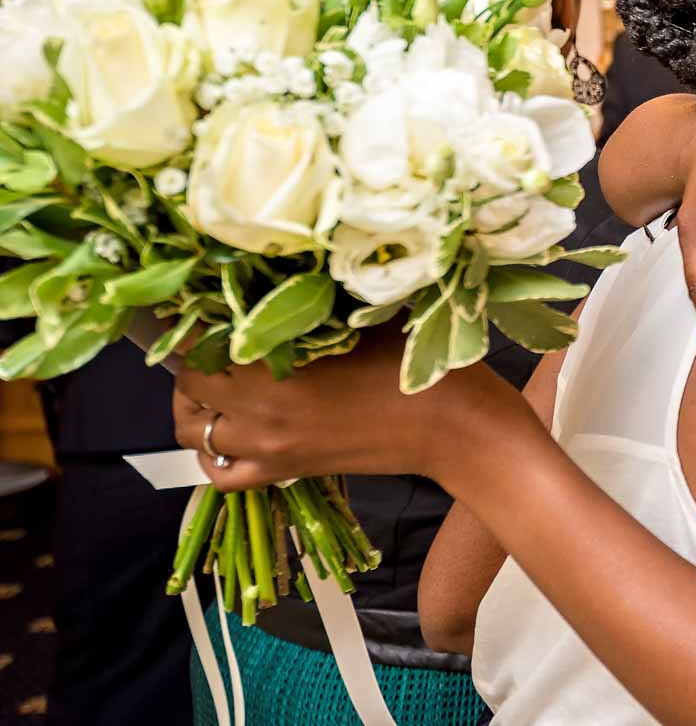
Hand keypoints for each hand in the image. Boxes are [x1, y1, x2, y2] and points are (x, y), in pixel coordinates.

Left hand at [172, 327, 530, 491]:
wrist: (453, 425)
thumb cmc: (413, 364)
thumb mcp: (360, 317)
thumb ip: (308, 303)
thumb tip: (269, 273)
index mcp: (273, 371)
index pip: (196, 345)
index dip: (188, 322)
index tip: (192, 303)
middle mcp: (258, 415)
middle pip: (188, 387)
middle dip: (193, 361)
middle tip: (215, 338)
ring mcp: (268, 449)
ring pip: (195, 434)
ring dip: (198, 407)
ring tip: (221, 385)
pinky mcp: (285, 472)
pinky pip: (221, 475)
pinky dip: (215, 455)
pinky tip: (235, 432)